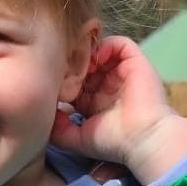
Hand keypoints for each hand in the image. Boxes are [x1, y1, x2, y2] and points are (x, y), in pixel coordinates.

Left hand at [50, 35, 186, 184]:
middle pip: (84, 65)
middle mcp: (107, 85)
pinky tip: (95, 60)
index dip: (61, 79)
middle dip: (71, 65)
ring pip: (98, 52)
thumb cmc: (111, 141)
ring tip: (78, 65)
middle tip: (61, 68)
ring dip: (86, 55)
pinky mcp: (134, 61)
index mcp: (94, 102)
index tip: (50, 81)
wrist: (142, 138)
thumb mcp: (76, 138)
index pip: (73, 82)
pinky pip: (118, 44)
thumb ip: (57, 127)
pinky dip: (105, 46)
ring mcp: (121, 72)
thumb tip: (44, 110)